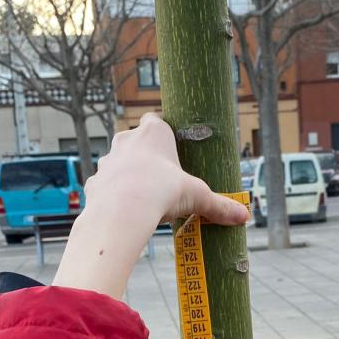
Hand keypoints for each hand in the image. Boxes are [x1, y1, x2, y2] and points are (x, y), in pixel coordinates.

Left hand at [53, 114, 249, 298]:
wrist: (122, 211)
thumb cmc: (161, 192)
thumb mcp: (197, 197)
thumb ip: (218, 205)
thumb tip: (243, 217)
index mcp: (153, 133)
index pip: (157, 121)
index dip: (164, 134)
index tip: (173, 150)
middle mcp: (127, 141)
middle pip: (136, 141)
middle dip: (147, 157)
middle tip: (162, 177)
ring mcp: (108, 161)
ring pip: (119, 163)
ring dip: (128, 175)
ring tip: (143, 197)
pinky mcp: (95, 182)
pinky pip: (105, 186)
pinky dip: (113, 196)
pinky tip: (124, 210)